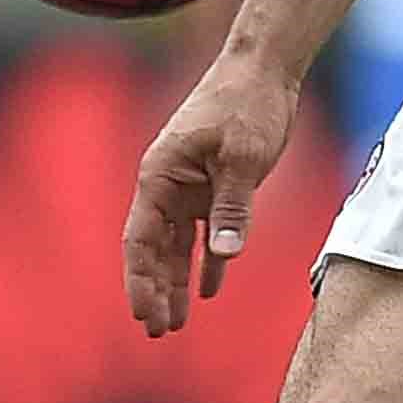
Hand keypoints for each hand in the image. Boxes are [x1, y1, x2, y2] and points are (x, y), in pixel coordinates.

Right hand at [125, 49, 296, 334]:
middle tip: (158, 332)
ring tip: (176, 324)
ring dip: (176, 282)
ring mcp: (190, 188)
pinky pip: (207, 232)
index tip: (141, 313)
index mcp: (159, 177)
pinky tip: (211, 290)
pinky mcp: (215, 187)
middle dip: (154, 291)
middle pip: (154, 249)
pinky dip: (208, 260)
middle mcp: (167, 186)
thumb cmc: (247, 105)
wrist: (263, 71)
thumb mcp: (242, 156)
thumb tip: (224, 255)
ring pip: (178, 246)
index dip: (139, 279)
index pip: (140, 240)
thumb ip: (232, 206)